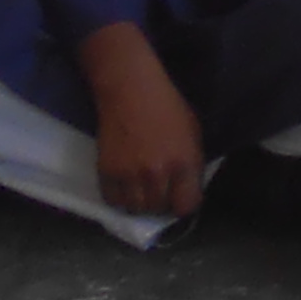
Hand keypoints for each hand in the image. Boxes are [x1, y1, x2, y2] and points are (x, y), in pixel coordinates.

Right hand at [82, 29, 207, 219]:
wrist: (131, 90)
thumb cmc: (168, 106)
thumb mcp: (193, 132)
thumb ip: (192, 164)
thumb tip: (188, 189)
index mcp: (184, 163)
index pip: (186, 206)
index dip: (185, 204)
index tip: (181, 198)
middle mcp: (158, 174)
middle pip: (159, 209)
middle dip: (162, 203)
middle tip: (160, 191)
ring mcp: (130, 175)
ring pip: (136, 209)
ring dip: (140, 203)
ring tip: (142, 189)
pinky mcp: (107, 172)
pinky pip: (113, 201)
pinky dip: (120, 198)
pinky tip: (126, 186)